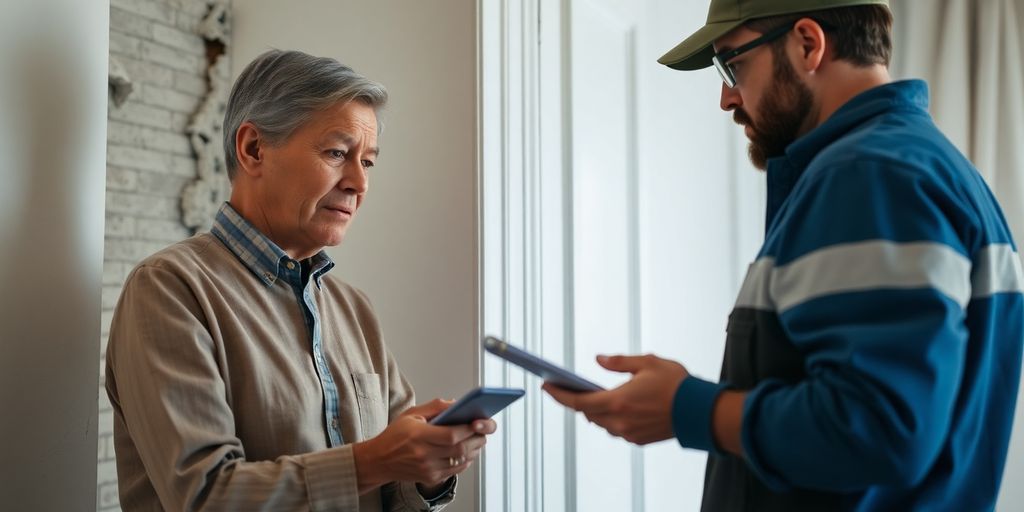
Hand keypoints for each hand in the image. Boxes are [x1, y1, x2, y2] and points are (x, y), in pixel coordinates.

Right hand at [352, 399, 496, 494]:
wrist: (379, 460)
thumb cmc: (395, 435)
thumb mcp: (411, 413)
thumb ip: (435, 407)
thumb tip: (457, 404)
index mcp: (418, 436)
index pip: (451, 435)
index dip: (468, 429)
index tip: (477, 421)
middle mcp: (423, 455)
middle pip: (460, 449)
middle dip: (477, 438)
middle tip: (483, 429)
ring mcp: (428, 469)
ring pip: (461, 461)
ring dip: (474, 449)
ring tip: (477, 439)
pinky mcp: (431, 478)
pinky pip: (456, 471)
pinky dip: (466, 460)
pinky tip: (467, 451)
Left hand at [543, 354, 687, 444]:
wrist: (701, 412)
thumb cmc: (676, 384)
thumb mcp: (647, 362)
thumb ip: (619, 362)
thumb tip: (598, 360)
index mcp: (618, 401)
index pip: (578, 402)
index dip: (559, 395)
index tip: (546, 386)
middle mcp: (619, 421)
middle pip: (588, 413)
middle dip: (578, 400)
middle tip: (569, 387)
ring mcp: (629, 433)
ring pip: (602, 422)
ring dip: (596, 410)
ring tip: (591, 395)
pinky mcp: (639, 440)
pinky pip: (617, 429)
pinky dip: (612, 418)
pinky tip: (616, 406)